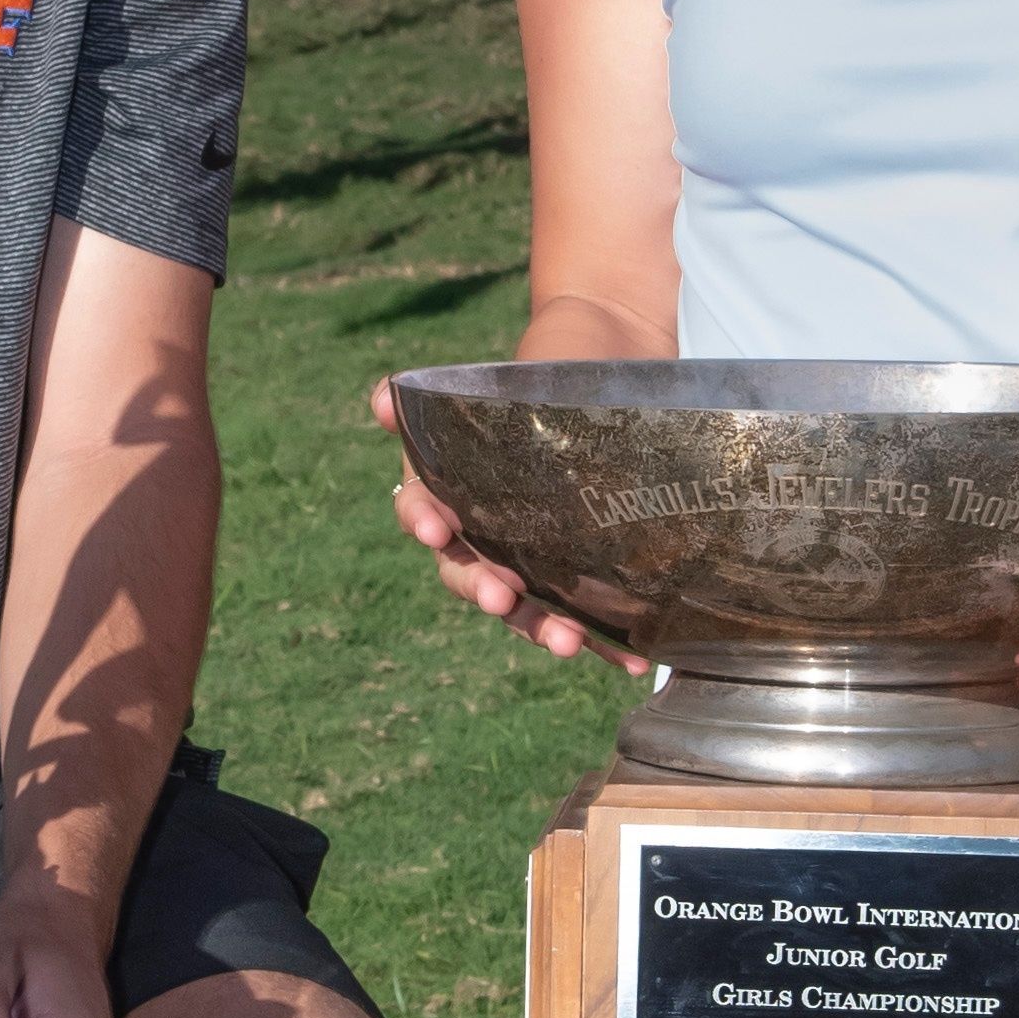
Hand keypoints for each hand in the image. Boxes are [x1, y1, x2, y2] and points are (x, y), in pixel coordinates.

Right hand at [370, 375, 648, 673]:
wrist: (618, 354)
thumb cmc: (548, 363)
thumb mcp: (501, 375)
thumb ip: (443, 396)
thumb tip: (382, 399)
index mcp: (453, 485)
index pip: (423, 511)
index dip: (425, 522)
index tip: (438, 529)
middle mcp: (487, 528)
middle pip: (469, 571)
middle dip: (483, 589)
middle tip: (503, 598)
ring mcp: (536, 552)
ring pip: (525, 604)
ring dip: (539, 628)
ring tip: (567, 643)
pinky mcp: (586, 568)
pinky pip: (589, 614)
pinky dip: (609, 643)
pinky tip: (636, 663)